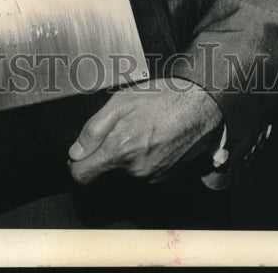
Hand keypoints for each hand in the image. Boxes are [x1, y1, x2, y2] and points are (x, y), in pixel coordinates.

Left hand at [67, 79, 222, 184]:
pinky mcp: (167, 179)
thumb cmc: (164, 97)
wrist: (202, 105)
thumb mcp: (121, 100)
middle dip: (106, 155)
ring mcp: (153, 178)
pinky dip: (144, 160)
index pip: (82, 176)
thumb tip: (75, 152)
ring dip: (127, 157)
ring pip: (126, 174)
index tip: (80, 154)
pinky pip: (145, 174)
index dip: (77, 164)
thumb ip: (94, 129)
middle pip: (105, 174)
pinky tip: (154, 139)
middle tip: (121, 129)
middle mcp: (136, 170)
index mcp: (121, 150)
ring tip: (141, 131)